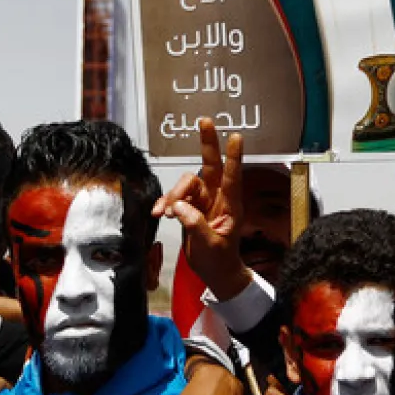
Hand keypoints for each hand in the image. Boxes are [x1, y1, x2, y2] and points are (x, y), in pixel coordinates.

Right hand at [152, 118, 250, 301]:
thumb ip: (195, 225)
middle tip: (204, 121)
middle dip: (207, 143)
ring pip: (185, 184)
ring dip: (172, 195)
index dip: (233, 156)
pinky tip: (158, 213)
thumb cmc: (219, 261)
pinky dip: (164, 203)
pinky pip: (174, 198)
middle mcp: (217, 198)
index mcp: (231, 205)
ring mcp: (203, 202)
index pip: (233, 176)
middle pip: (210, 166)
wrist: (214, 273)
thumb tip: (179, 207)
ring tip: (164, 213)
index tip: (236, 136)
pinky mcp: (189, 209)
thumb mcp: (210, 246)